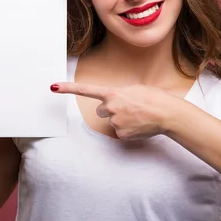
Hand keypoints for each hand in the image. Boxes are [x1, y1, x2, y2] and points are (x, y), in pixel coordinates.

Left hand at [51, 82, 179, 139]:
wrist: (167, 113)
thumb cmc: (154, 98)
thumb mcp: (134, 89)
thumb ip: (119, 95)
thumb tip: (113, 102)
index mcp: (112, 93)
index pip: (85, 90)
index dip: (67, 88)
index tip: (53, 86)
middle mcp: (110, 107)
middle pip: (101, 110)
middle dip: (111, 109)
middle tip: (129, 108)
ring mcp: (115, 122)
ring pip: (111, 121)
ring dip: (121, 119)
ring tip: (137, 116)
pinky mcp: (121, 134)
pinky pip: (120, 132)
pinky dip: (128, 129)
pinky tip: (139, 125)